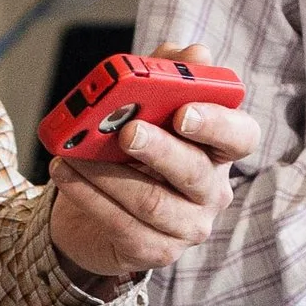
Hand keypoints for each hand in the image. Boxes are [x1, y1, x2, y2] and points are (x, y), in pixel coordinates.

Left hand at [48, 48, 263, 280]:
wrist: (94, 209)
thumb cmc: (129, 151)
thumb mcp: (145, 106)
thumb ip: (166, 74)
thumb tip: (195, 54)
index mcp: (219, 149)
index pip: (241, 136)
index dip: (217, 124)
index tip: (184, 111)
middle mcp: (212, 191)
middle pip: (194, 171)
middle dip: (159, 149)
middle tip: (127, 131)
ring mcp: (187, 226)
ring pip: (152, 202)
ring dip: (107, 173)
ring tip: (73, 151)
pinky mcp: (156, 251)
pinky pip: (122, 225)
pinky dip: (89, 196)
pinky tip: (64, 173)